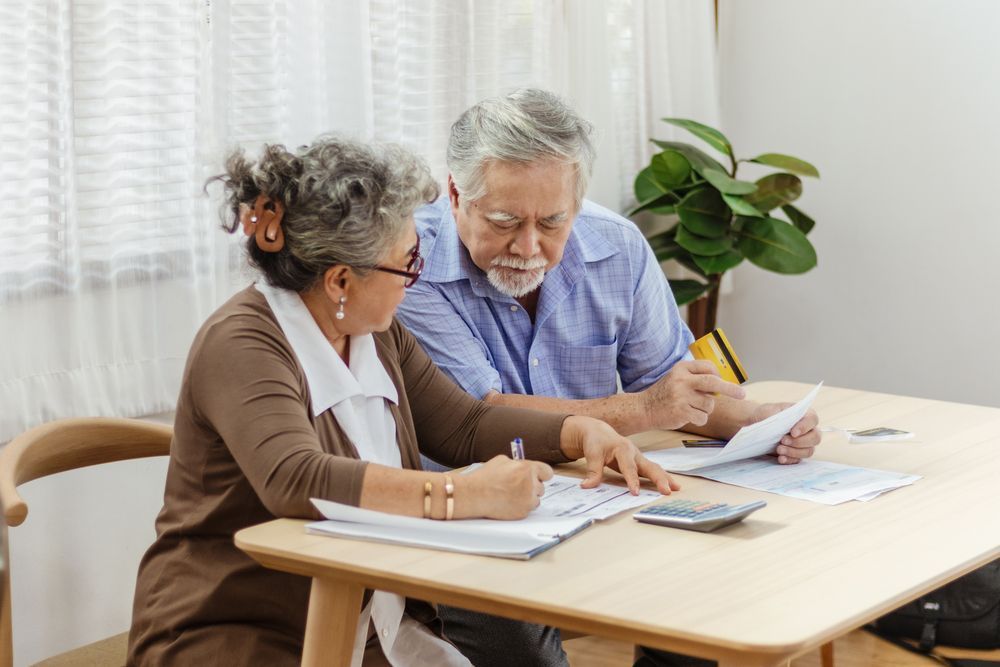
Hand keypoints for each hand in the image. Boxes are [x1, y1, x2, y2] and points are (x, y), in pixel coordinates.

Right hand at [460, 455, 552, 519]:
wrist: (474, 494)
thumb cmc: (485, 476)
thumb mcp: (502, 460)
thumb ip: (518, 464)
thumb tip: (526, 467)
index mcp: (527, 468)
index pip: (547, 472)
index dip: (542, 474)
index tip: (538, 477)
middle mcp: (531, 484)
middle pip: (542, 487)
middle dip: (532, 486)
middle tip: (518, 486)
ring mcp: (528, 500)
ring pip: (536, 499)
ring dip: (528, 497)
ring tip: (511, 494)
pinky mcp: (523, 512)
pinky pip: (528, 509)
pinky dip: (521, 506)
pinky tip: (508, 502)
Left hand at [560, 416, 679, 494]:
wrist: (599, 432)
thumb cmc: (596, 442)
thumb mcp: (592, 455)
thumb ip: (592, 471)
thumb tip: (587, 486)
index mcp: (622, 449)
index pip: (628, 467)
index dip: (632, 480)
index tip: (636, 492)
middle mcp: (634, 453)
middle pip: (649, 466)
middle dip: (659, 479)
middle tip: (667, 491)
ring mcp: (639, 457)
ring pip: (654, 467)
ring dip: (665, 478)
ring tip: (676, 488)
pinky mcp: (639, 462)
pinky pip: (652, 470)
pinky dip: (662, 477)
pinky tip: (671, 485)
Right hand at [640, 360, 745, 430]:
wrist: (644, 408)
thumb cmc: (665, 394)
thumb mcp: (677, 378)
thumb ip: (696, 377)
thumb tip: (723, 383)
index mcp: (681, 368)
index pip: (708, 367)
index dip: (718, 375)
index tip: (725, 382)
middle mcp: (681, 380)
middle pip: (713, 382)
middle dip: (730, 389)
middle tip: (742, 394)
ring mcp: (681, 396)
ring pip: (709, 404)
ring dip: (705, 409)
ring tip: (691, 408)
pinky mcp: (681, 412)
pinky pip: (702, 417)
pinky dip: (699, 419)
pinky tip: (687, 416)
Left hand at [747, 404, 820, 463]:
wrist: (756, 426)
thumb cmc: (765, 415)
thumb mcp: (768, 410)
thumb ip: (779, 415)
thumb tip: (787, 424)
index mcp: (803, 414)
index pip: (812, 419)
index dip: (804, 427)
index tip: (793, 433)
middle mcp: (807, 429)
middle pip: (815, 438)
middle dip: (799, 441)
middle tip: (783, 440)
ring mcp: (803, 443)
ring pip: (809, 451)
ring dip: (794, 452)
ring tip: (779, 449)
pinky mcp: (796, 454)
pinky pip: (799, 460)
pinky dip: (790, 459)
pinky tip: (781, 458)